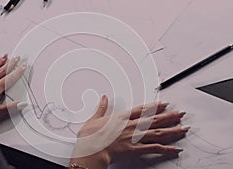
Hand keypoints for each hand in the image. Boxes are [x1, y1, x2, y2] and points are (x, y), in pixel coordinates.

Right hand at [69, 96, 188, 168]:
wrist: (91, 150)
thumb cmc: (91, 136)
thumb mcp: (94, 119)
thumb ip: (101, 108)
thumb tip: (103, 98)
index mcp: (122, 118)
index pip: (142, 110)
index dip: (155, 106)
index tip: (164, 104)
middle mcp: (131, 126)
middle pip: (154, 120)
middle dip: (169, 116)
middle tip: (180, 114)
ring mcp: (134, 138)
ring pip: (158, 132)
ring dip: (172, 130)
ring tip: (183, 128)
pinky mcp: (135, 149)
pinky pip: (154, 149)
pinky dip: (166, 149)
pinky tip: (175, 149)